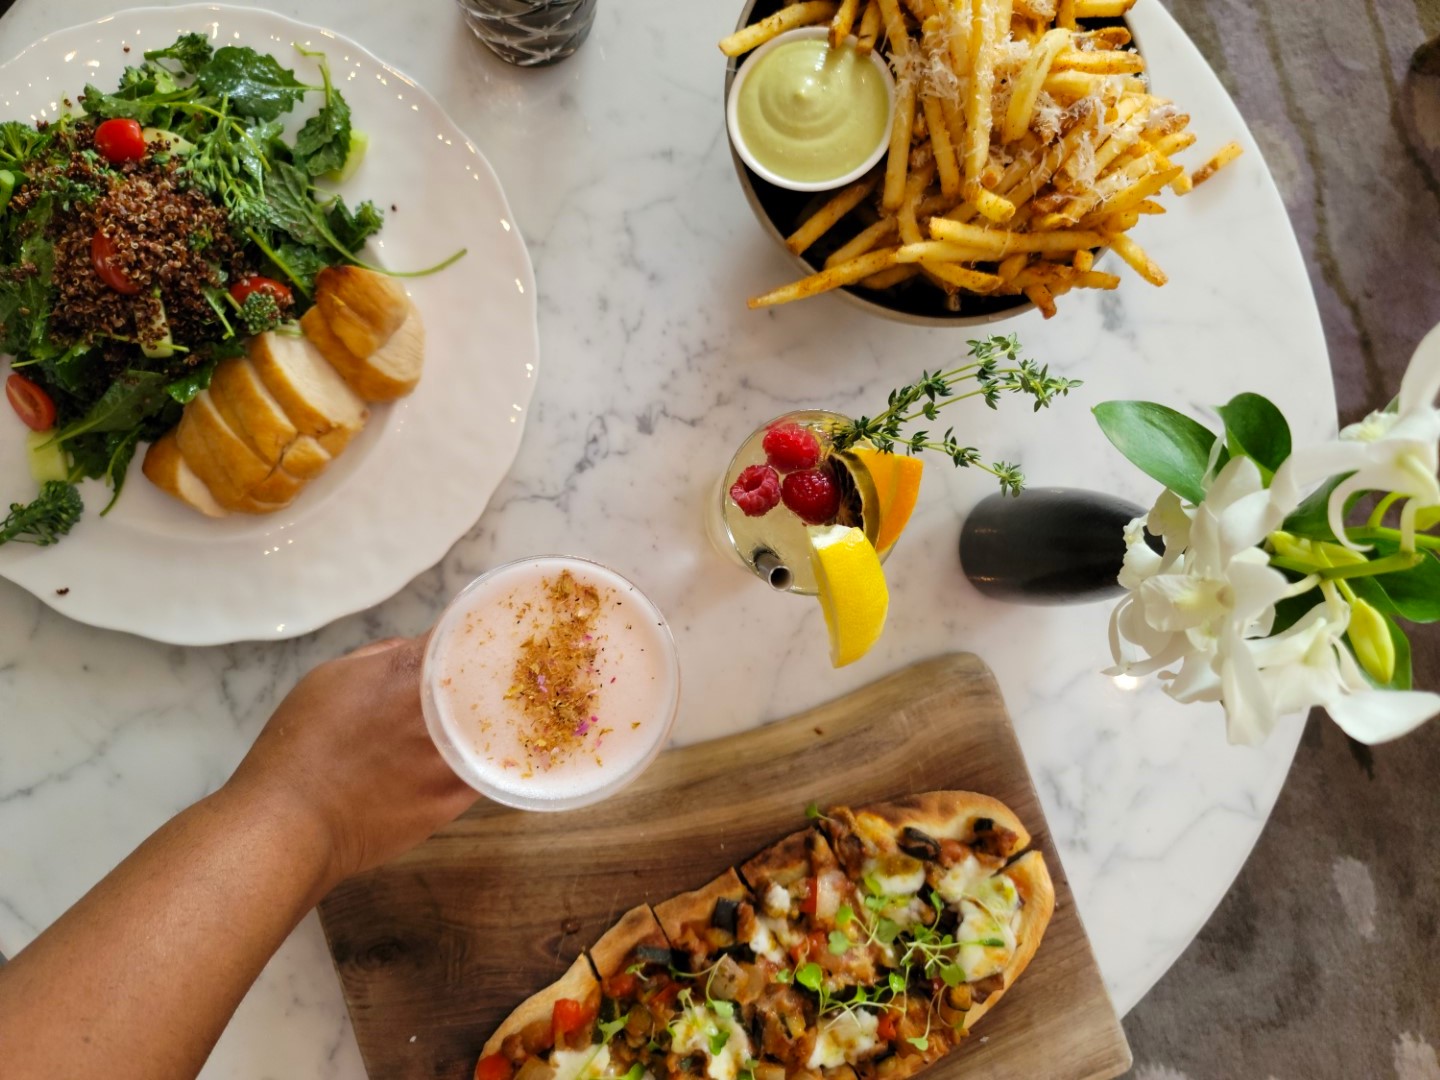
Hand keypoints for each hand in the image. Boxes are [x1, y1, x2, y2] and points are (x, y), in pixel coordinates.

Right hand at [224, 635, 477, 886]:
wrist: (290, 824)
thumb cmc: (298, 746)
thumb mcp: (329, 678)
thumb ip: (381, 656)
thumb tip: (414, 649)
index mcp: (409, 671)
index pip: (461, 635)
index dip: (471, 631)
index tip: (477, 633)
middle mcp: (440, 711)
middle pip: (490, 680)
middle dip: (492, 675)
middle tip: (490, 673)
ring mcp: (451, 758)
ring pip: (495, 728)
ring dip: (493, 719)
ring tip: (487, 717)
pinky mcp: (454, 800)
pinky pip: (485, 770)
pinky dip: (484, 758)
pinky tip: (476, 754)